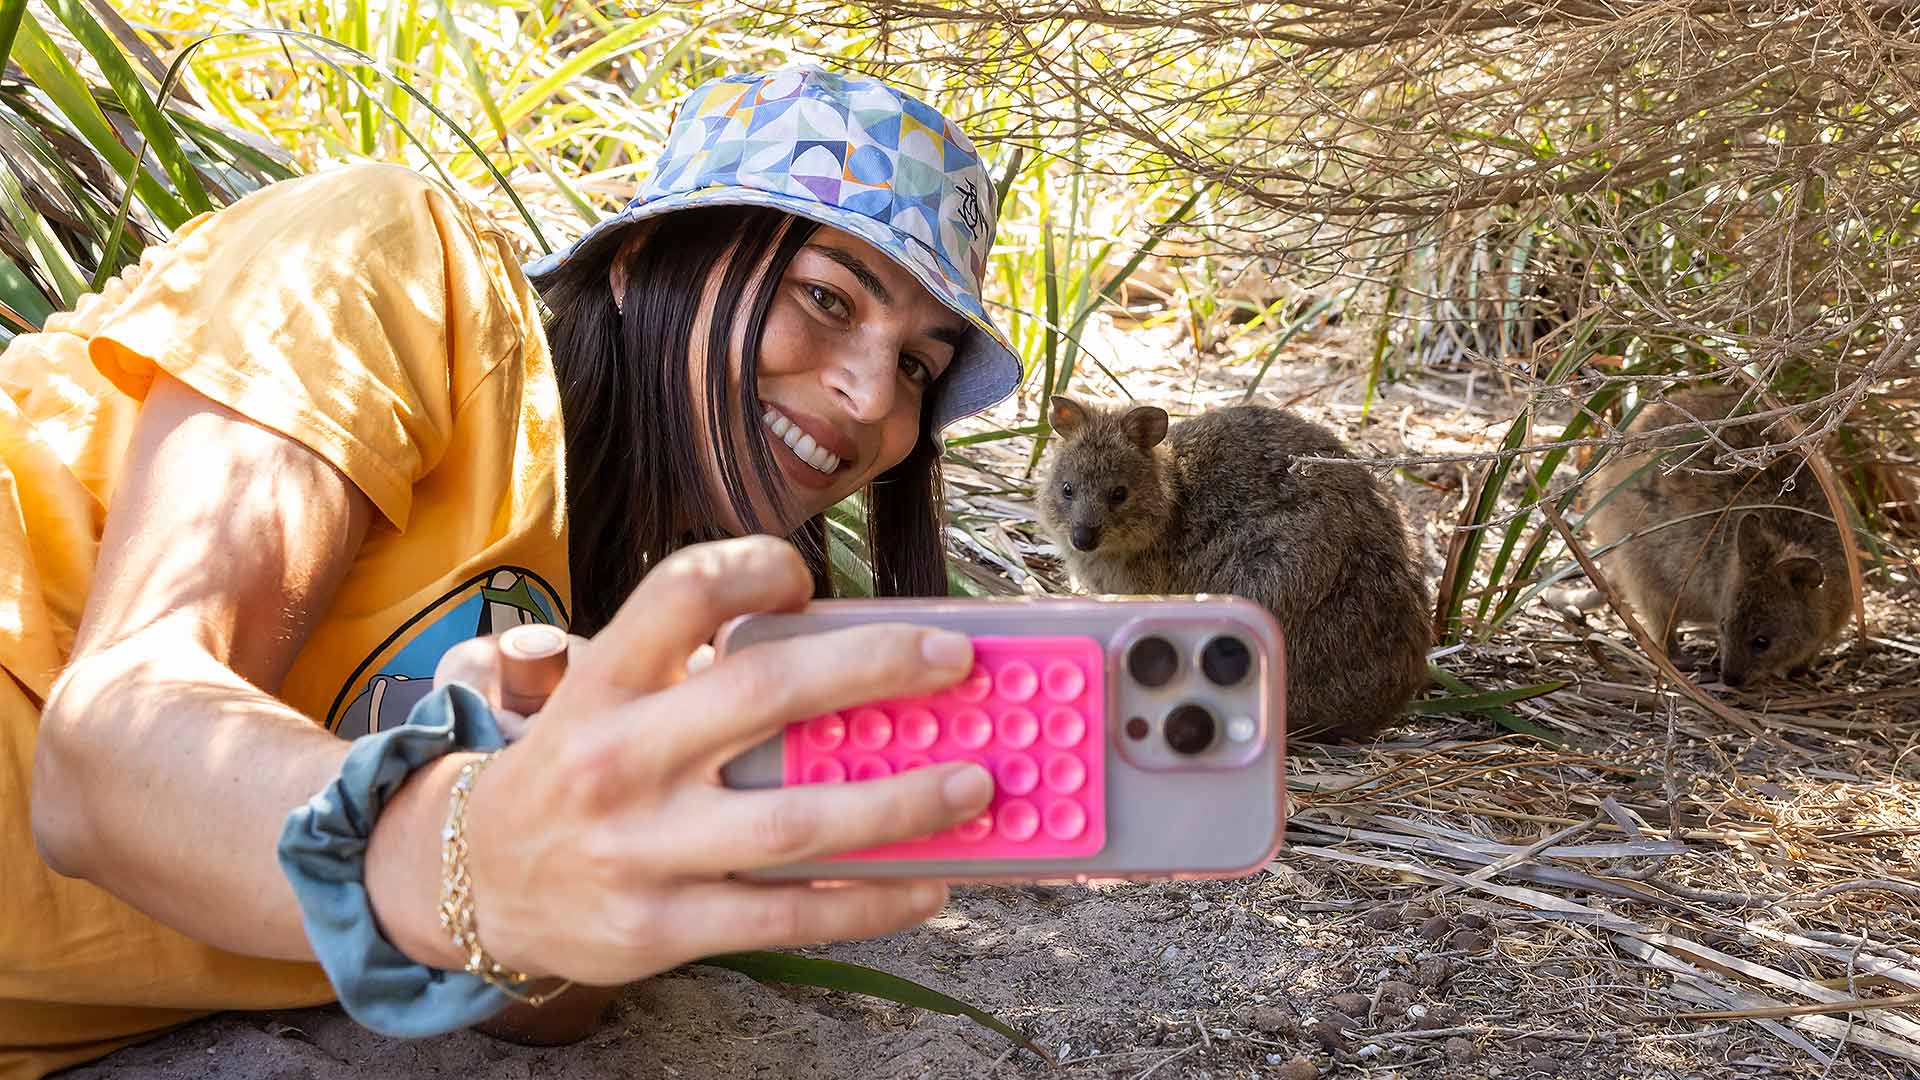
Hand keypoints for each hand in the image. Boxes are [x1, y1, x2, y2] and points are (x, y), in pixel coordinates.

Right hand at [453, 537, 992, 986]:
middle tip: (955, 658)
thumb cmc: (572, 772)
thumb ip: (691, 670)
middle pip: (763, 693)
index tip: (807, 580)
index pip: (682, 591)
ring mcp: (641, 849)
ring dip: (901, 801)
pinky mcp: (661, 928)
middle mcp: (619, 757)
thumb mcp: (602, 698)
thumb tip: (846, 654)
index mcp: (604, 682)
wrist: (468, 883)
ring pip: (795, 822)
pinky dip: (870, 901)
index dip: (755, 569)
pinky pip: (788, 916)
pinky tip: (930, 882)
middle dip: (875, 667)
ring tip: (975, 783)